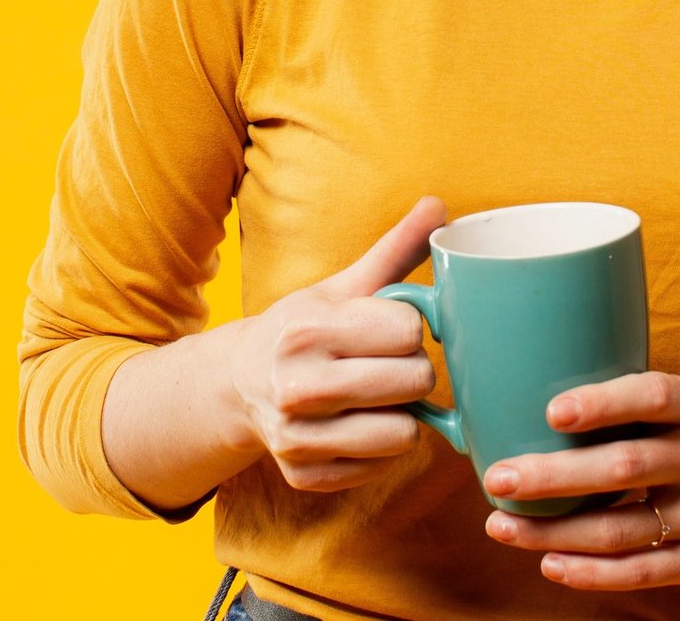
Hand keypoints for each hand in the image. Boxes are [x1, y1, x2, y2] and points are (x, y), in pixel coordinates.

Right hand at [227, 196, 447, 493]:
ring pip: (405, 433)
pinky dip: (380, 448)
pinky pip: (383, 467)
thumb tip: (440, 205)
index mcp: (306, 329)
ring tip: (378, 396)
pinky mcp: (304, 475)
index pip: (409, 330)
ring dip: (402, 414)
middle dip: (413, 371)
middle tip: (389, 363)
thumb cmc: (303, 328)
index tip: (392, 328)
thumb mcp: (341, 286)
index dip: (411, 329)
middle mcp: (295, 385)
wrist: (239, 382)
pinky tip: (358, 423)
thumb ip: (394, 250)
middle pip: (416, 381)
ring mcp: (297, 437)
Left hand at [479, 371, 679, 591]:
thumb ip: (626, 403)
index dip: (603, 403)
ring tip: (502, 526)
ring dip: (556, 532)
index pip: (652, 397)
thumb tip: (524, 396)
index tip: (552, 412)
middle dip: (555, 475)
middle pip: (625, 467)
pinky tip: (551, 565)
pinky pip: (644, 570)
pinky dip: (593, 572)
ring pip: (624, 528)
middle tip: (498, 477)